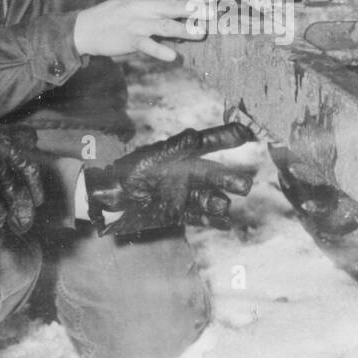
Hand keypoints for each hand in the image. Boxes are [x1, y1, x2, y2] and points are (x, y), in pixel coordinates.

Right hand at [0, 112, 45, 256]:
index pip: (30, 168)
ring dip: (2, 221)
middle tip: (24, 222)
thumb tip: (32, 141)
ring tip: (2, 227)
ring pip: (2, 211)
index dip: (36, 187)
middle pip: (19, 194)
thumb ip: (5, 136)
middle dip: (23, 211)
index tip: (38, 199)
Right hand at [72, 0, 203, 61]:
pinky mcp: (129, 39)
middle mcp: (142, 5)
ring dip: (185, 29)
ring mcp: (136, 23)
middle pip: (173, 6)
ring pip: (165, 25)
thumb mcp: (134, 3)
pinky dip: (161, 51)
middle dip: (195, 9)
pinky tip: (173, 56)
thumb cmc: (114, 15)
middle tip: (213, 13)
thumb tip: (183, 10)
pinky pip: (148, 45)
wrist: (85, 28)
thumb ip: (156, 5)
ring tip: (201, 34)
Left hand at [84, 123, 255, 236]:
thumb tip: (194, 136)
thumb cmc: (127, 172)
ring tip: (225, 206)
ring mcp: (183, 194)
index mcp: (180, 154)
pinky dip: (212, 220)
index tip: (248, 133)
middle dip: (229, 178)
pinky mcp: (177, 212)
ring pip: (208, 197)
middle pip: (213, 174)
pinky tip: (225, 223)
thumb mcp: (150, 158)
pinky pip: (198, 216)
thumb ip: (173, 150)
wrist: (109, 199)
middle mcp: (186, 173)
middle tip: (246, 184)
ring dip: (219, 202)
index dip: (227, 136)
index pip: (209, 142)